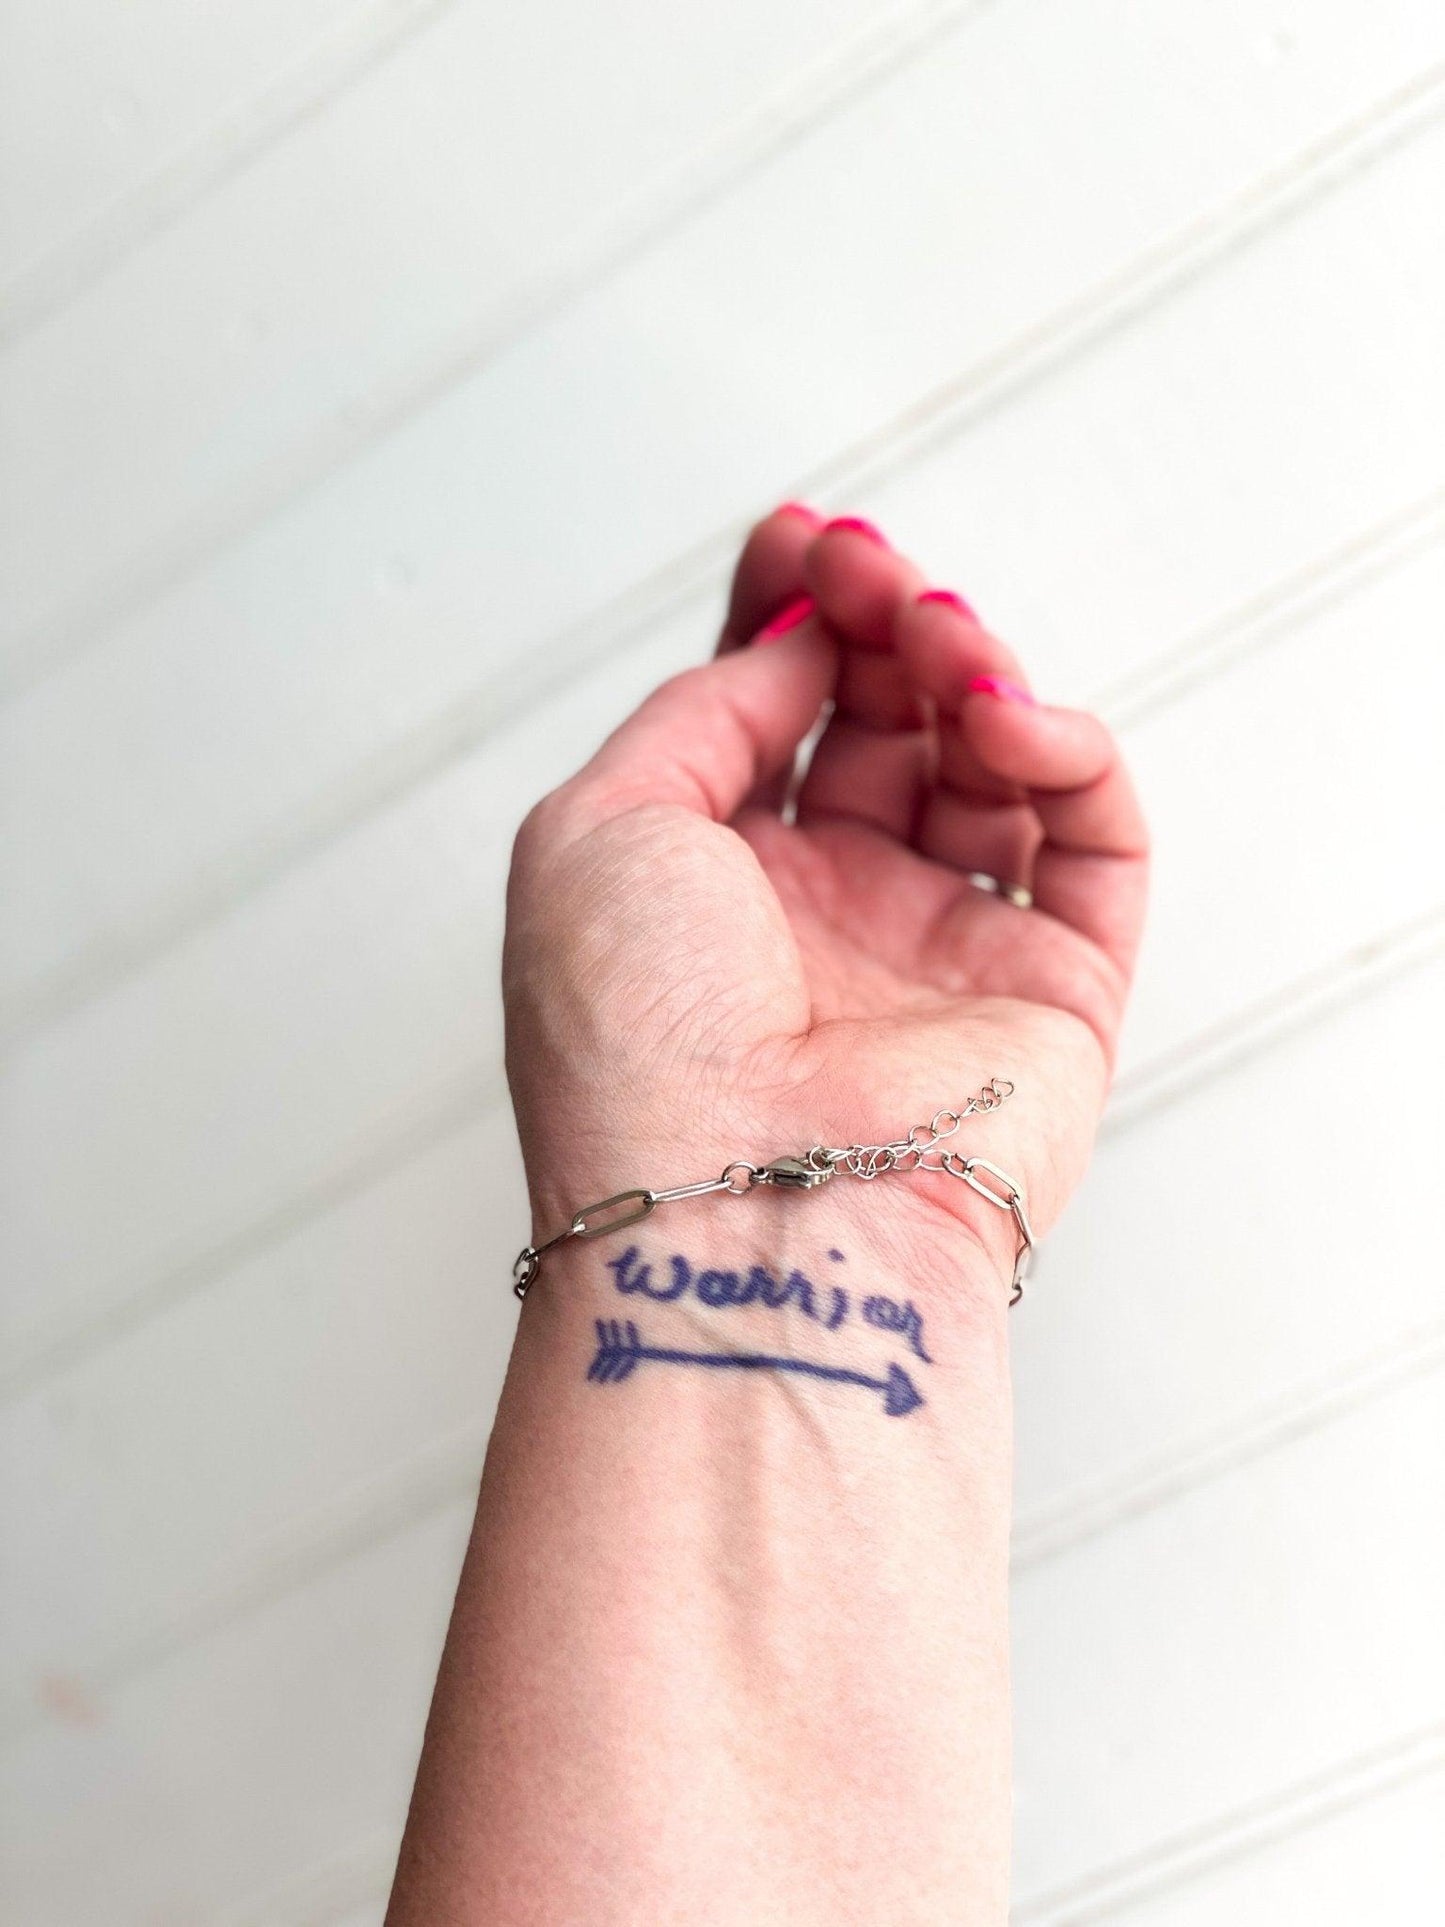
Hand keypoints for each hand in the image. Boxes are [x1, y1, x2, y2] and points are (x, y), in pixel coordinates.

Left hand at [503, 508, 1147, 1297]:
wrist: (736, 1217)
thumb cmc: (635, 1043)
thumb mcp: (595, 830)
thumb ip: (698, 712)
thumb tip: (792, 640)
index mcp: (710, 884)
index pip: (773, 712)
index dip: (792, 615)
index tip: (800, 540)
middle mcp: (827, 913)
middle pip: (884, 716)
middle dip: (880, 620)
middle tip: (871, 574)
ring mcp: (939, 949)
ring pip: (989, 759)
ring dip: (967, 665)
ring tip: (934, 639)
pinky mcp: (1054, 990)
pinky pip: (1092, 839)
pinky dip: (1064, 752)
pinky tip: (1005, 721)